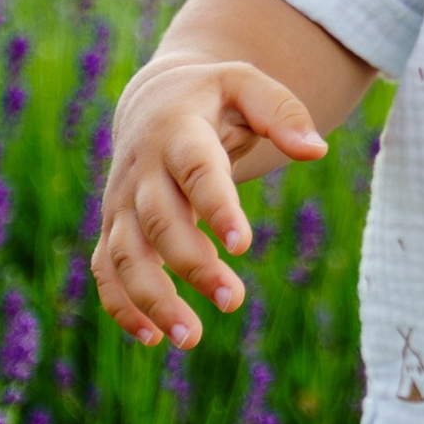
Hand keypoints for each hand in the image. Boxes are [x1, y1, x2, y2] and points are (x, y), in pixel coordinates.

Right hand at [91, 59, 327, 350]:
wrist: (155, 101)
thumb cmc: (214, 97)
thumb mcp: (248, 85)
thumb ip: (282, 113)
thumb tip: (316, 151)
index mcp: (178, 132)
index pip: (196, 171)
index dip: (216, 206)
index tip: (242, 245)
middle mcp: (143, 170)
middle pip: (159, 222)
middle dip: (191, 264)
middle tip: (234, 301)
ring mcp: (122, 202)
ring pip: (125, 255)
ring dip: (152, 299)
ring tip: (190, 338)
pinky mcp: (115, 227)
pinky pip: (106, 270)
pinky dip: (121, 305)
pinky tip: (153, 338)